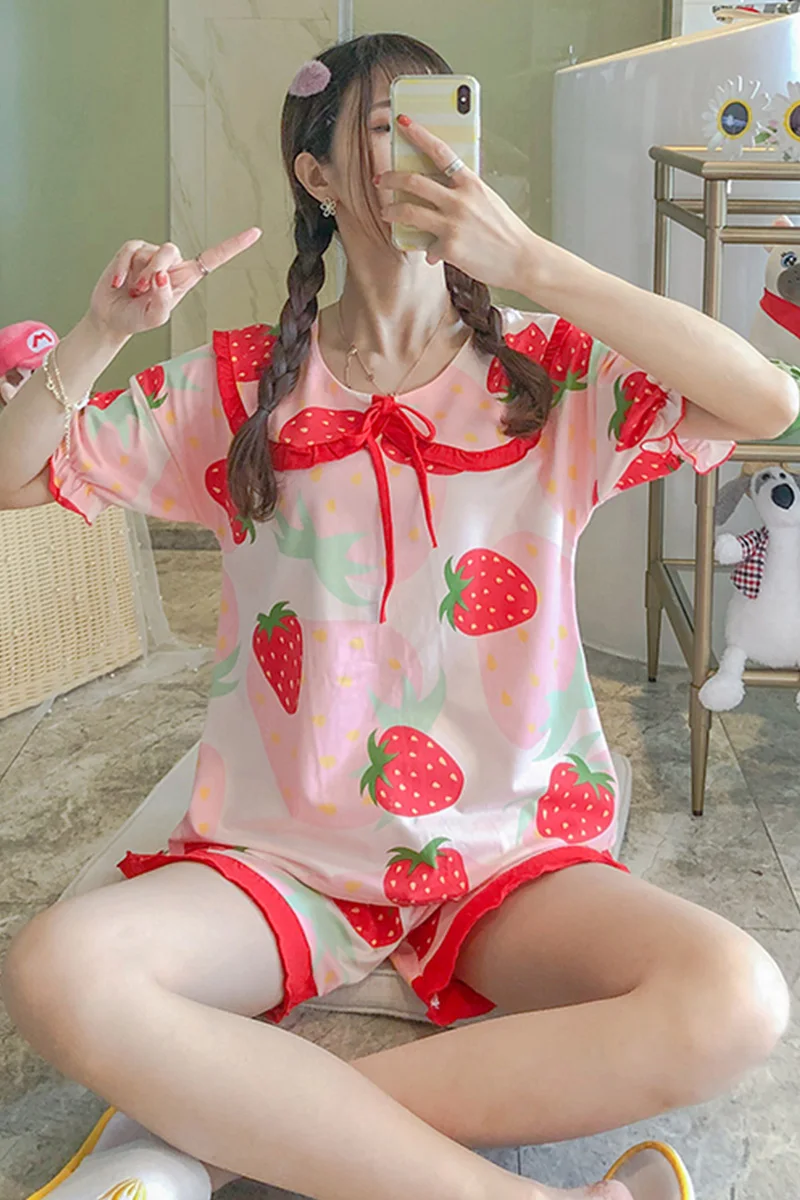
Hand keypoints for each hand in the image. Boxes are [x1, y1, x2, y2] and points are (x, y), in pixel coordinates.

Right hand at [88, 227, 262, 339]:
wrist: (112, 318)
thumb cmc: (138, 318)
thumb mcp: (156, 317)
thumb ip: (163, 299)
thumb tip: (162, 276)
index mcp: (186, 279)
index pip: (213, 259)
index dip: (234, 246)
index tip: (256, 232)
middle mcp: (173, 264)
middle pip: (172, 251)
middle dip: (156, 269)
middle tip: (144, 290)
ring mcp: (152, 255)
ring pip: (151, 250)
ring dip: (139, 273)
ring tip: (133, 290)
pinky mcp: (132, 250)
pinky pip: (130, 250)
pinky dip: (122, 267)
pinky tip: (118, 282)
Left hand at [376, 115, 539, 289]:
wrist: (522, 259)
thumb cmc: (507, 232)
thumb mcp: (488, 201)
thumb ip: (465, 195)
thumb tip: (444, 197)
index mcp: (470, 183)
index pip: (440, 151)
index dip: (418, 134)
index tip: (403, 123)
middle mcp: (459, 200)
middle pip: (414, 181)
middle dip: (391, 178)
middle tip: (382, 179)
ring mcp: (452, 223)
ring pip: (409, 211)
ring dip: (391, 211)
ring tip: (386, 212)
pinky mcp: (449, 247)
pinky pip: (426, 246)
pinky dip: (426, 250)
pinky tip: (429, 254)